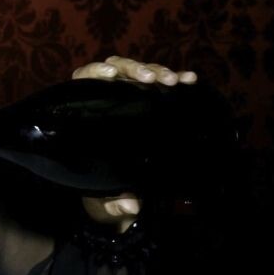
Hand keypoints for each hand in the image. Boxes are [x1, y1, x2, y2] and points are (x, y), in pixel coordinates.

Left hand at [72, 55, 188, 229]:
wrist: (117, 193)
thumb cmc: (101, 189)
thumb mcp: (103, 198)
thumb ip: (113, 202)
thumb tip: (131, 205)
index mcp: (85, 109)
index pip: (84, 78)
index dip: (94, 72)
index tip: (110, 75)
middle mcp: (106, 95)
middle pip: (116, 69)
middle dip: (135, 69)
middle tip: (151, 80)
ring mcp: (129, 95)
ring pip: (140, 73)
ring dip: (157, 72)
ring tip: (174, 81)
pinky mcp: (150, 101)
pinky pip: (162, 85)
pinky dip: (176, 79)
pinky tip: (189, 80)